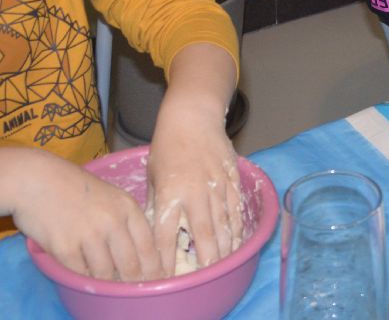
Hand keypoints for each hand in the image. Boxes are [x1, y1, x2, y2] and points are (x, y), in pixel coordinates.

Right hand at [10, 151, 160, 281]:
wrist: (33, 179)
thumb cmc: (71, 186)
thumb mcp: (108, 195)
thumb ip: (123, 220)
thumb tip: (138, 254)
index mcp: (126, 206)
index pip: (149, 246)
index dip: (154, 268)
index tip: (156, 279)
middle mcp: (112, 221)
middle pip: (131, 265)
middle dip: (133, 281)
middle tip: (130, 287)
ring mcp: (89, 235)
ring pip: (106, 274)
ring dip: (105, 281)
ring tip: (103, 278)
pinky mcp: (65, 248)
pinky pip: (81, 274)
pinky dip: (82, 276)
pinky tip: (81, 270)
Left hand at [147, 80, 243, 274]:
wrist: (193, 115)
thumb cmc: (167, 145)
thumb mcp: (152, 174)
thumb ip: (156, 202)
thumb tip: (157, 228)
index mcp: (170, 192)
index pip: (165, 233)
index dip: (166, 257)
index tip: (167, 274)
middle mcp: (194, 192)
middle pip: (203, 233)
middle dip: (206, 258)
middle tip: (207, 273)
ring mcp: (217, 184)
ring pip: (224, 222)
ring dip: (224, 246)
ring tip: (224, 261)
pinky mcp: (232, 177)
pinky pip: (236, 207)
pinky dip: (236, 226)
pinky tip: (236, 239)